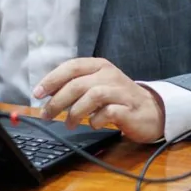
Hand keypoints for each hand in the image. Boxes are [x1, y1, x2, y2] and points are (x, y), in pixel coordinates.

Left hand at [34, 58, 164, 143]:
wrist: (152, 110)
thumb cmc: (119, 98)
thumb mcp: (97, 85)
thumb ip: (76, 86)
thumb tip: (47, 95)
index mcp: (99, 66)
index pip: (71, 67)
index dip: (52, 79)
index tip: (37, 93)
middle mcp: (109, 75)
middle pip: (77, 84)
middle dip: (57, 101)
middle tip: (47, 114)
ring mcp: (120, 92)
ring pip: (91, 96)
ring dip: (74, 112)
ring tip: (69, 124)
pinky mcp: (128, 109)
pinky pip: (107, 113)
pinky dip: (95, 120)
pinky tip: (92, 124)